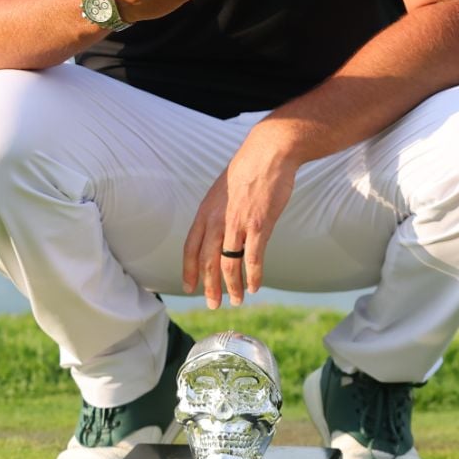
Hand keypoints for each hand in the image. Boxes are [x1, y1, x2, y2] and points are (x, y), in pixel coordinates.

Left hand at [182, 129, 297, 308]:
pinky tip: (254, 287)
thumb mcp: (222, 190)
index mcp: (206, 211)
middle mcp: (218, 220)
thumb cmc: (248, 170)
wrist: (269, 153)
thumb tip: (219, 231)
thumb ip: (218, 212)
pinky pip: (253, 258)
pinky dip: (252, 276)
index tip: (189, 287)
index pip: (191, 247)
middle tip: (213, 304)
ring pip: (229, 264)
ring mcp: (238, 223)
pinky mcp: (260, 225)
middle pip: (208, 262)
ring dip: (231, 286)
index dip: (189, 270)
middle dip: (209, 287)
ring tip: (235, 300)